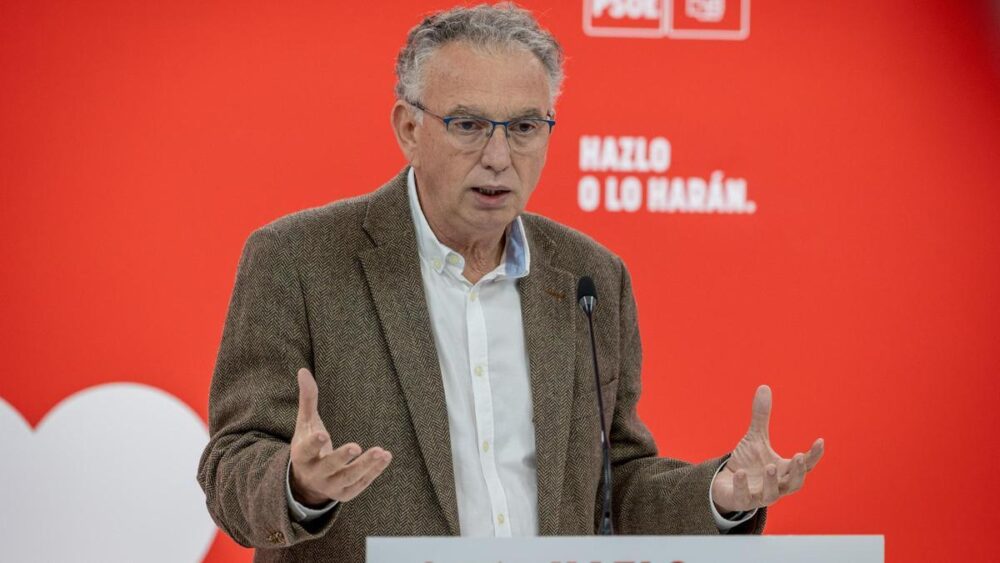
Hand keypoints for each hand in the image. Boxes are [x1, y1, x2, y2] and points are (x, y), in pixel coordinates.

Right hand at [289, 368, 391, 506]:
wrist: (306, 481)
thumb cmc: (308, 445)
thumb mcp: (305, 423)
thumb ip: (307, 399)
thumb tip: (303, 370)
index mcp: (301, 456)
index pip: (305, 451)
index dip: (313, 444)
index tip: (322, 435)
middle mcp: (314, 474)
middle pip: (328, 467)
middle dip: (341, 457)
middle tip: (355, 446)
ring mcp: (330, 486)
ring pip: (348, 478)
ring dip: (364, 466)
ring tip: (380, 451)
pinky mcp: (345, 493)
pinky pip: (361, 484)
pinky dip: (374, 472)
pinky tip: (385, 457)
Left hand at [711, 385, 823, 513]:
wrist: (726, 484)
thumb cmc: (748, 462)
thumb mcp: (755, 437)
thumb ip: (762, 417)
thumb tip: (764, 386)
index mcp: (784, 470)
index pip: (805, 465)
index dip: (814, 455)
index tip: (819, 441)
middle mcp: (777, 485)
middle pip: (794, 483)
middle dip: (798, 472)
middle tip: (799, 457)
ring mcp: (760, 495)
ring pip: (772, 494)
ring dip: (773, 481)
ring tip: (770, 466)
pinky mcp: (743, 501)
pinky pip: (745, 497)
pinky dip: (743, 486)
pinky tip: (740, 473)